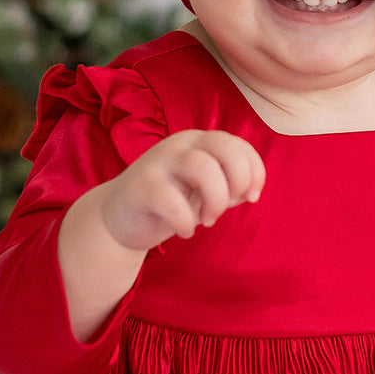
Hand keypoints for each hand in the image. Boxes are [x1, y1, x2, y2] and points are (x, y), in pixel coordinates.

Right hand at [97, 129, 265, 252]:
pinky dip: (185, 221)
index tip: (251, 198)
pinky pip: (171, 199)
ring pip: (203, 167)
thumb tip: (249, 191)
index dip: (255, 171)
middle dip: (238, 180)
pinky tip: (184, 231)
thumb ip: (229, 186)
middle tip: (228, 207)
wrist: (119, 218)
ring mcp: (160, 161)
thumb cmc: (170, 202)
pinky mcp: (141, 184)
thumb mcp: (205, 192)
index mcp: (200, 142)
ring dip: (216, 200)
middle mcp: (181, 144)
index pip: (239, 144)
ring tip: (208, 221)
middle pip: (225, 147)